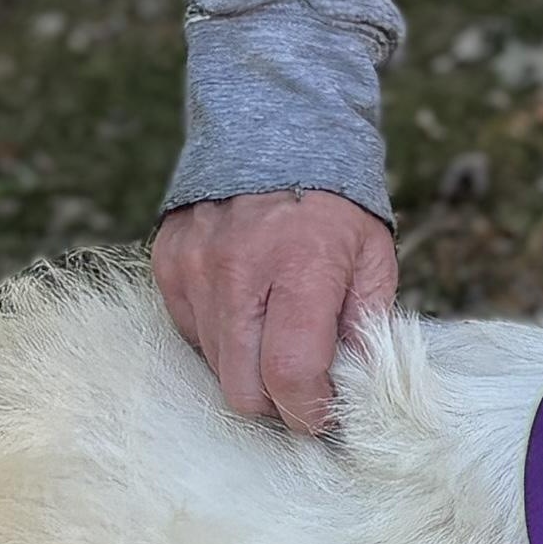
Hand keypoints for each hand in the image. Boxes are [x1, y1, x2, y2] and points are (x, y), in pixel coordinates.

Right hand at [152, 190, 396, 433]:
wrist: (275, 128)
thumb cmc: (334, 206)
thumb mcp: (373, 262)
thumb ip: (366, 331)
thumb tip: (357, 394)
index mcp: (299, 267)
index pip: (290, 375)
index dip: (309, 412)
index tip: (324, 415)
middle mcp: (237, 269)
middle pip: (244, 388)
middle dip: (277, 403)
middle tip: (302, 384)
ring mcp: (195, 267)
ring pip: (216, 368)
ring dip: (249, 370)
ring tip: (275, 335)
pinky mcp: (168, 265)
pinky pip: (192, 335)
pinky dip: (222, 339)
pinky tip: (247, 309)